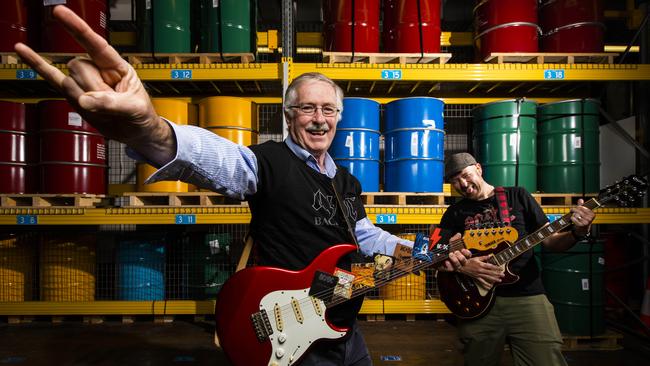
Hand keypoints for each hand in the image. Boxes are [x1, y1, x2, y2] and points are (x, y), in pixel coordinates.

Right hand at [14, 5, 173, 165]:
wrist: (135, 132)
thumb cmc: (140, 115)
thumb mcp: (134, 108)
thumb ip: (111, 104)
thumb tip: (84, 100)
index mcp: (117, 66)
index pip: (95, 44)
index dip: (77, 28)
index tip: (59, 12)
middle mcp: (97, 69)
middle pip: (78, 67)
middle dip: (91, 88)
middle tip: (110, 104)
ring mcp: (84, 82)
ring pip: (69, 81)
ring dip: (83, 98)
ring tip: (102, 109)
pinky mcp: (74, 95)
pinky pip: (52, 78)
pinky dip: (38, 65)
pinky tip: (23, 50)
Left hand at [437, 233, 471, 271]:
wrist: (432, 255)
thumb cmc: (443, 250)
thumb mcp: (448, 243)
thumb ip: (454, 239)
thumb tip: (458, 235)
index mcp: (460, 255)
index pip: (468, 255)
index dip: (466, 253)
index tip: (462, 249)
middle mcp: (458, 261)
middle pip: (464, 261)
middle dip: (461, 257)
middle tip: (456, 252)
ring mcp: (453, 266)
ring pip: (458, 266)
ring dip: (455, 260)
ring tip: (450, 255)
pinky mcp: (447, 269)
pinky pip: (449, 268)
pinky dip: (448, 265)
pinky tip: (446, 261)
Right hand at [457, 255, 504, 288]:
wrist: (462, 266)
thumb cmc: (469, 261)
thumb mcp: (476, 258)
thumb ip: (483, 257)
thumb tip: (490, 256)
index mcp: (481, 265)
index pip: (490, 266)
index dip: (496, 268)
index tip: (501, 269)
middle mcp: (480, 270)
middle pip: (490, 272)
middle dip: (497, 274)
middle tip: (503, 275)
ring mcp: (479, 274)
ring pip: (487, 277)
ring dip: (494, 279)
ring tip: (499, 280)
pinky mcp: (476, 277)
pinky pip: (482, 282)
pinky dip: (486, 284)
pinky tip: (490, 287)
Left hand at [570, 198, 594, 235]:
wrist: (583, 230)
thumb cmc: (583, 220)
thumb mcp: (584, 213)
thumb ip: (582, 206)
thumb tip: (580, 199)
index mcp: (592, 214)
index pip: (582, 207)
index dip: (578, 207)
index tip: (576, 207)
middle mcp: (590, 218)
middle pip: (578, 210)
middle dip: (573, 210)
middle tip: (571, 210)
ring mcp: (586, 222)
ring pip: (575, 214)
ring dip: (573, 215)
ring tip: (574, 216)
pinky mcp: (581, 225)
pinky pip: (573, 218)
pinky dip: (572, 218)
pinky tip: (573, 219)